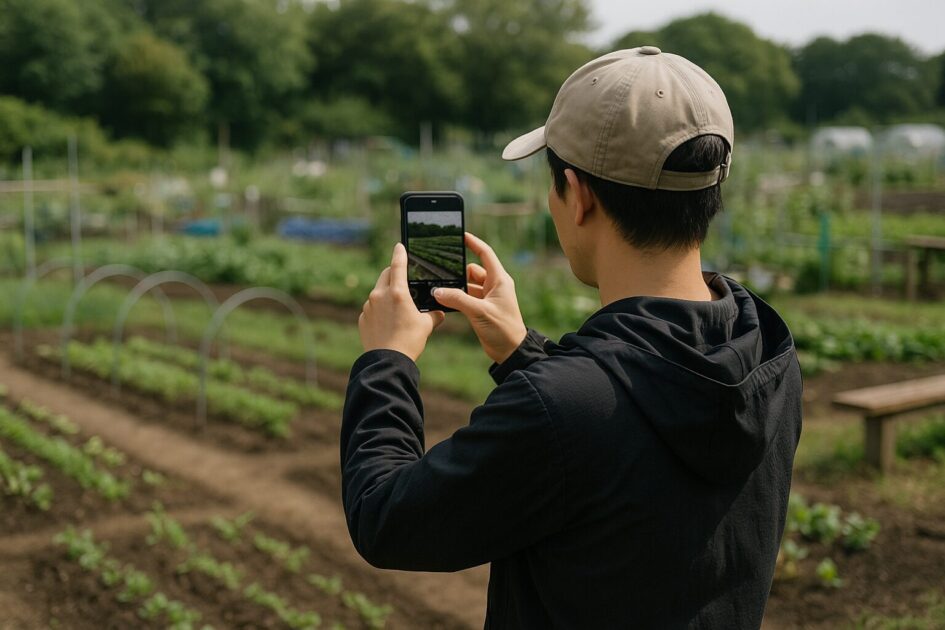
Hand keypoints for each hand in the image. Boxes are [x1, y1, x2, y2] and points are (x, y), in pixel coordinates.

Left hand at [359, 243, 444, 361]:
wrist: (388, 361)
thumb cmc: (409, 341)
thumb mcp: (426, 326)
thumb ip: (434, 315)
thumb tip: (439, 313)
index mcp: (397, 292)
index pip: (398, 265)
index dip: (400, 253)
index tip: (399, 246)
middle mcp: (379, 295)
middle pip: (386, 275)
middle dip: (393, 273)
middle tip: (403, 278)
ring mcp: (368, 307)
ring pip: (378, 292)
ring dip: (387, 293)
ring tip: (399, 307)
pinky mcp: (363, 318)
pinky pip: (372, 308)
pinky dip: (380, 309)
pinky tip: (389, 321)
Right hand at [432, 232, 526, 363]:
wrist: (510, 351)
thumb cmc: (502, 329)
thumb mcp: (479, 312)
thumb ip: (458, 300)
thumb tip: (437, 291)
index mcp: (499, 280)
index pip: (485, 254)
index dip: (473, 243)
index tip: (461, 235)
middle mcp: (494, 286)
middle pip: (472, 270)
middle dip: (457, 271)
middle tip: (440, 271)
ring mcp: (488, 297)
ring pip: (467, 284)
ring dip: (456, 287)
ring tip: (439, 288)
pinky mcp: (482, 309)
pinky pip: (466, 297)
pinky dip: (456, 298)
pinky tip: (444, 300)